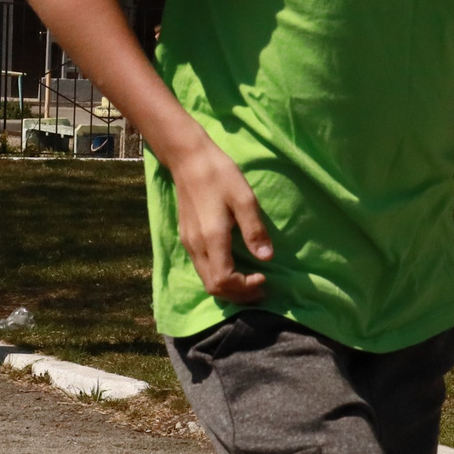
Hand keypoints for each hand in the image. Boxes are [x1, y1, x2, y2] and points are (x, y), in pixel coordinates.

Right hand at [166, 136, 272, 302]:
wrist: (189, 159)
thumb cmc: (220, 175)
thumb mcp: (244, 198)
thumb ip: (255, 230)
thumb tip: (267, 258)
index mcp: (211, 238)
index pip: (223, 280)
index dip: (244, 287)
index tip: (264, 278)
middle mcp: (196, 246)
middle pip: (213, 287)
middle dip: (238, 294)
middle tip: (262, 289)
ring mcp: (188, 243)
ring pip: (205, 280)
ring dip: (229, 288)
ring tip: (251, 282)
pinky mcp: (187, 238)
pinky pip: (202, 268)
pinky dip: (219, 277)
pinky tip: (235, 267)